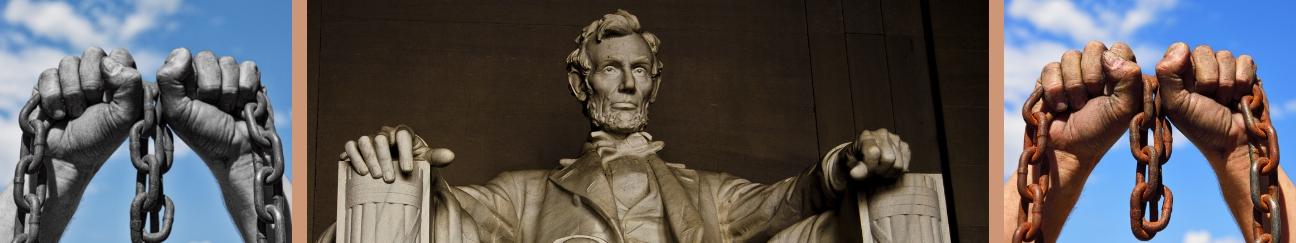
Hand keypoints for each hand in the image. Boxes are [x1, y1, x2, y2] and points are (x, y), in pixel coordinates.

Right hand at [38, 47, 142, 173]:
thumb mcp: (125, 116)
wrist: (68, 158)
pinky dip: (53, 97)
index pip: (120, 55)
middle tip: (93, 105)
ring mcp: (71, 77)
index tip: (111, 97)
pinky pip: (48, 74)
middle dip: (91, 83)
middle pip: (93, 53)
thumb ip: (130, 85)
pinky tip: (58, 114)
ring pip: (68, 62)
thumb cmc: (102, 138)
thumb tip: (108, 61)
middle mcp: (97, 74)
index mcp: (120, 79)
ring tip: (76, 113)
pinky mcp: (48, 84)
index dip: (114, 73)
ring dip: (72, 93)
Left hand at [155, 48, 262, 162]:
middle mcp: (204, 73)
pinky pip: (250, 68)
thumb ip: (169, 80)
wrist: (238, 151)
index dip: (192, 78)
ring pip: (230, 62)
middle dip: (212, 87)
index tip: (194, 100)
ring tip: (228, 109)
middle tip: (212, 107)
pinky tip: (244, 104)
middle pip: (207, 57)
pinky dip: (248, 89)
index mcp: (182, 80)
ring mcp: (228, 75)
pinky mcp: (251, 79)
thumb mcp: (177, 112)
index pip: (184, 56)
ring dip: (231, 92)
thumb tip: (184, 51)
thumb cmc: (206, 135)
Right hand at [341, 125, 454, 182]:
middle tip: (389, 179)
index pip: (403, 135)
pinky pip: (351, 146)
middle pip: (381, 139)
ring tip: (375, 176)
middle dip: (385, 159)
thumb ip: (436, 157)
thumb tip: (451, 156)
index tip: (408, 170)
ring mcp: (370, 140)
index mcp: (403, 133)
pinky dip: (354, 157)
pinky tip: (360, 171)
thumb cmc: (414, 164)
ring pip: (365, 141)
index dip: (405, 151)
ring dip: (368, 158)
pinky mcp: (357, 148)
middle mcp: (385, 134)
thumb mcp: (426, 162)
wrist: (399, 173)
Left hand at [842, 128, 909, 180]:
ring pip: (899, 164)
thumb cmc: (855, 161)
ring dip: (888, 173)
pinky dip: (897, 172)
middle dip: (880, 171)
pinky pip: (905, 165)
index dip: (870, 166)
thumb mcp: (850, 165)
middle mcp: (882, 134)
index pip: (874, 152)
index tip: (864, 172)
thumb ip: (854, 168)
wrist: (862, 157)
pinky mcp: (904, 146)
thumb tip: (855, 173)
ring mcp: (895, 139)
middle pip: (889, 159)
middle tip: (873, 173)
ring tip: (879, 171)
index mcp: (866, 136)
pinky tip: (888, 169)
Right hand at [1034, 41, 1142, 170]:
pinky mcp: (1050, 78)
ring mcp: (1072, 72)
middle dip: (1091, 75)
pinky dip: (1054, 90)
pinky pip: (1050, 68)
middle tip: (1092, 97)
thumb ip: (1129, 78)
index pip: (1119, 48)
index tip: (1110, 90)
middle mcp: (1097, 68)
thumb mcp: (1125, 108)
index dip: (1113, 66)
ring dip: (1072, 86)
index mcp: (1120, 73)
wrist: (1068, 149)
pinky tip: (1059, 106)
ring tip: (1075, 106)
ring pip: (1069, 56)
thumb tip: (1108, 55)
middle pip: (1093, 47)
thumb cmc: (1100, 131)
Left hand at [1155, 43, 1251, 154]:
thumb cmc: (1201, 125)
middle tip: (1208, 99)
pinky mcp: (1246, 72)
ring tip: (1223, 101)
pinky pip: (1246, 61)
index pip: (1180, 48)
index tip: (1190, 90)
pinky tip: (1239, 97)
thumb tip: (1182, 46)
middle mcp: (1200, 67)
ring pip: (1226, 56)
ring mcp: (1224, 68)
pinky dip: (1243, 81)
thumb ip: (1167, 74)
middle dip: (1208, 79)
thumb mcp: (1175, 104)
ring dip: (1226, 84)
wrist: (1233, 142)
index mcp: (1179, 73)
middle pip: (1204, 51)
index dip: (1188, 69)